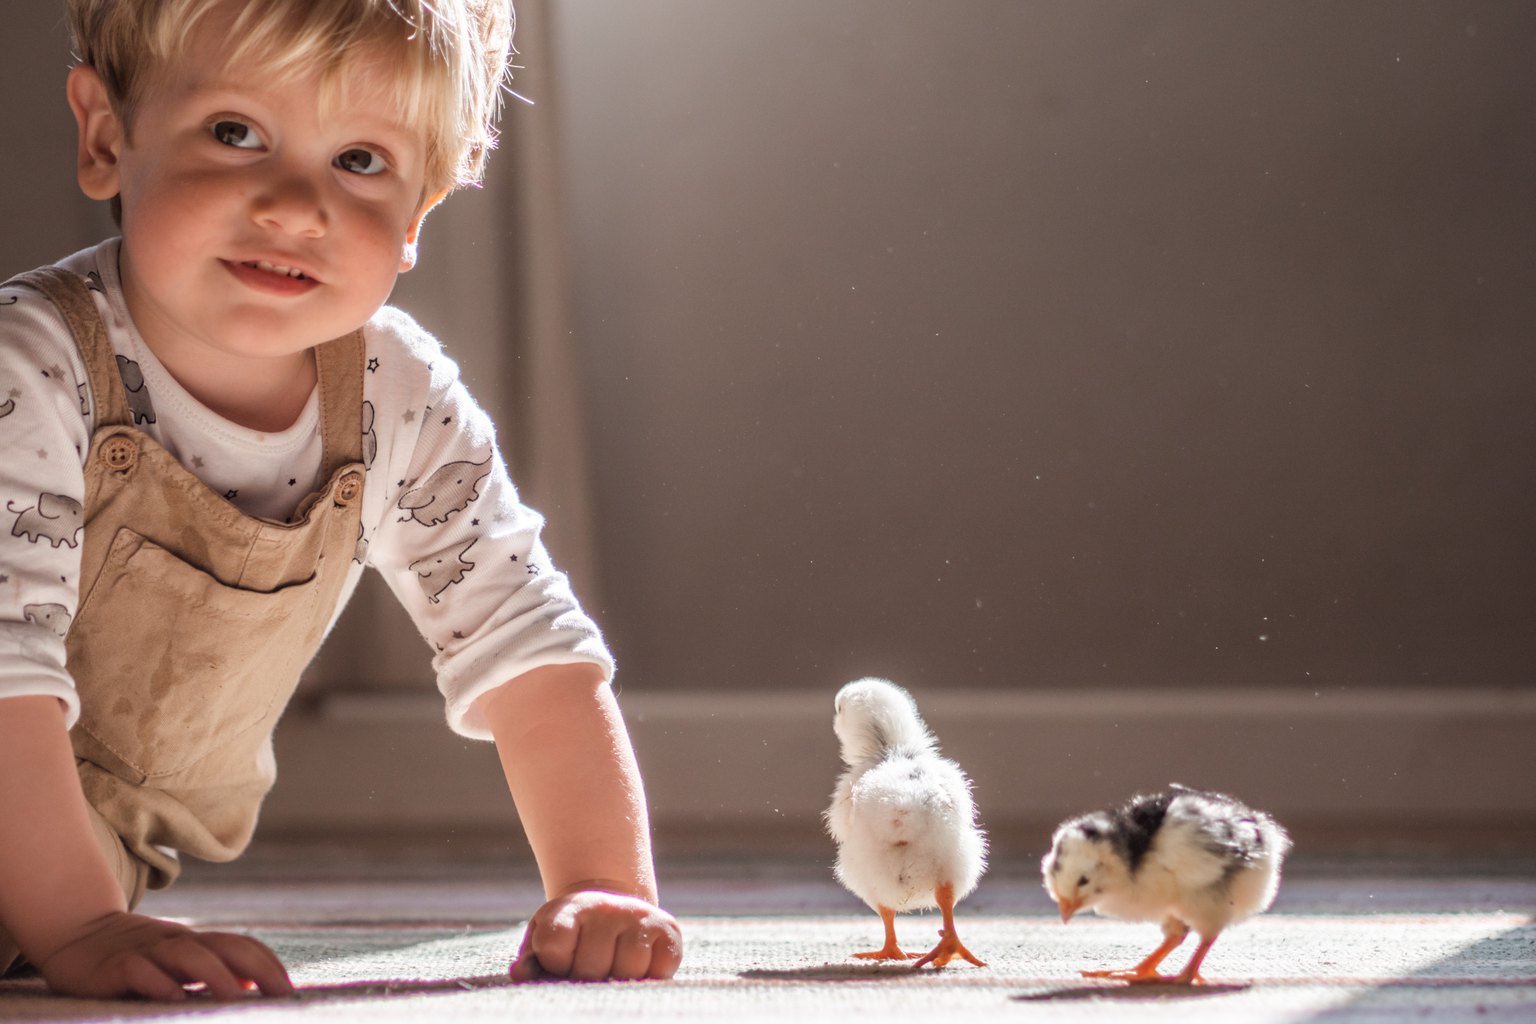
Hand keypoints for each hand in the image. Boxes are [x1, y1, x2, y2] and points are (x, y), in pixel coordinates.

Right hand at [35, 911, 293, 1000]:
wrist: (75, 933)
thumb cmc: (135, 956)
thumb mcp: (177, 963)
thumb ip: (213, 971)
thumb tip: (254, 986)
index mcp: (196, 942)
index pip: (243, 946)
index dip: (269, 965)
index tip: (290, 991)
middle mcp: (178, 942)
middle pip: (227, 947)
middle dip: (259, 968)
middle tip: (281, 995)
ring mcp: (147, 951)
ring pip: (189, 956)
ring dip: (216, 976)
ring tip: (236, 998)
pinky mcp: (115, 967)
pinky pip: (140, 971)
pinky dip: (159, 983)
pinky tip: (174, 998)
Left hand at [508, 888, 681, 981]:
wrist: (609, 909)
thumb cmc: (571, 938)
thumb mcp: (543, 942)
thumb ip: (531, 959)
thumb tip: (520, 972)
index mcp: (569, 909)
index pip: (553, 946)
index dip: (555, 964)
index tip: (560, 960)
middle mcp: (605, 906)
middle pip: (591, 967)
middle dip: (587, 976)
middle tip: (589, 966)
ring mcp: (638, 916)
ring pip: (629, 970)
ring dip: (619, 978)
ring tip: (612, 967)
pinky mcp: (668, 929)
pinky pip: (660, 970)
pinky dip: (650, 976)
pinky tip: (639, 966)